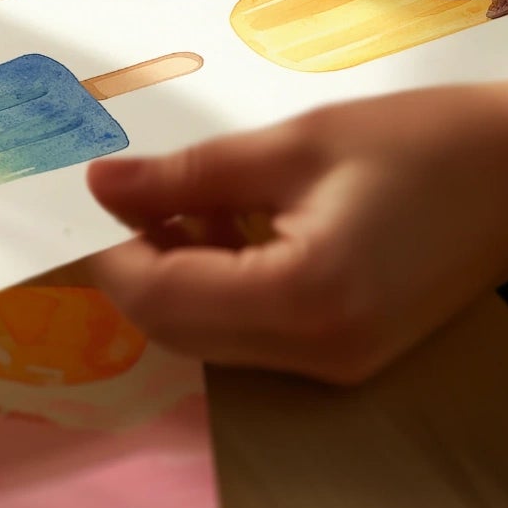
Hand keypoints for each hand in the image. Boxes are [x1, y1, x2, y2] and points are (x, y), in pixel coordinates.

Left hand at [84, 82, 507, 383]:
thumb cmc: (420, 143)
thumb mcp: (290, 145)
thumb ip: (185, 176)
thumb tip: (100, 185)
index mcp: (303, 299)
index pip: (160, 300)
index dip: (108, 253)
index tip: (86, 201)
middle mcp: (318, 352)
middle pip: (176, 331)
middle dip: (136, 267)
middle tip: (128, 195)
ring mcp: (337, 364)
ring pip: (208, 338)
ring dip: (176, 276)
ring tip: (187, 199)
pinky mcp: (349, 353)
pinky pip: (251, 333)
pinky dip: (218, 286)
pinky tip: (229, 224)